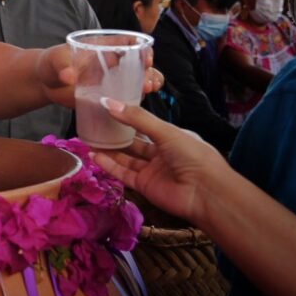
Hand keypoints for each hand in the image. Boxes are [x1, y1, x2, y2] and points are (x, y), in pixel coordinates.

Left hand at [42, 43, 164, 104]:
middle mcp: (114, 63)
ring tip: (147, 89)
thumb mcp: (56, 60)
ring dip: (148, 83)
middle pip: (140, 63)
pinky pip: (129, 98)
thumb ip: (62, 66)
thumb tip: (68, 76)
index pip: (130, 43)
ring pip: (139, 80)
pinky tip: (140, 104)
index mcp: (105, 47)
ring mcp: (114, 80)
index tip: (146, 58)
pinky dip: (138, 99)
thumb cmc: (52, 63)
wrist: (46, 83)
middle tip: (147, 82)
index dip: (142, 48)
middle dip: (149, 71)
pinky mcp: (110, 97)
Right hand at [90, 98, 228, 225]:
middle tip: (96, 123)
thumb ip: (136, 118)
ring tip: (90, 138)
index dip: (130, 117)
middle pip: (135, 142)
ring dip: (110, 150)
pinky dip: (109, 165)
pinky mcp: (144, 186)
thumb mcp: (165, 131)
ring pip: (127, 158)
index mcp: (172, 136)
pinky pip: (123, 173)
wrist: (205, 193)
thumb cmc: (192, 155)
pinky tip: (94, 155)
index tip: (109, 108)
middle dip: (117, 134)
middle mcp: (162, 153)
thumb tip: (107, 102)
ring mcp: (152, 170)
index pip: (147, 125)